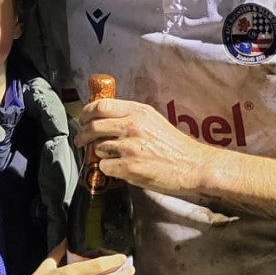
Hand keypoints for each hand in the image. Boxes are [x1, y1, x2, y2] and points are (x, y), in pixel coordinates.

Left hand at [77, 97, 218, 195]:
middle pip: (92, 126)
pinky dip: (109, 169)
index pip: (100, 105)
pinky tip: (121, 169)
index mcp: (138, 111)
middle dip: (83, 135)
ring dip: (101, 154)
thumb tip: (103, 118)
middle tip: (81, 140)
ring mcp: (130, 146)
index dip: (85, 113)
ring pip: (98, 148)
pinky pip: (105, 167)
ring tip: (114, 157)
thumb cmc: (174, 145)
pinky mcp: (129, 166)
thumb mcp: (153, 120)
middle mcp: (132, 125)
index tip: (82, 120)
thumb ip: (130, 116)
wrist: (194, 166)